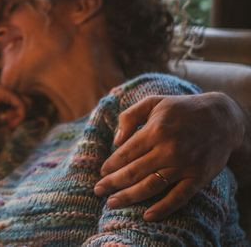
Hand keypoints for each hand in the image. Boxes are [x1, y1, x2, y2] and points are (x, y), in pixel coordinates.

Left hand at [94, 92, 244, 220]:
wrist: (222, 118)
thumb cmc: (181, 109)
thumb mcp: (153, 102)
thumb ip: (130, 116)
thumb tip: (116, 141)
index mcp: (156, 130)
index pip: (126, 153)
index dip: (111, 165)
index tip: (101, 173)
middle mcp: (169, 149)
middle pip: (134, 172)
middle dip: (113, 183)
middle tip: (98, 191)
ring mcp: (184, 165)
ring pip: (151, 186)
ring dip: (129, 197)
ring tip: (112, 203)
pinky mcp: (198, 177)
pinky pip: (178, 197)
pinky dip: (163, 208)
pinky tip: (147, 216)